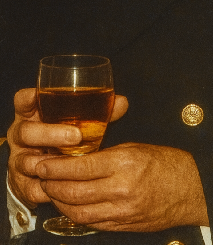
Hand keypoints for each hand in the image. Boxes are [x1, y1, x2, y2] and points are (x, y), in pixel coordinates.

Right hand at [7, 88, 127, 208]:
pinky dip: (47, 187)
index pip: (23, 101)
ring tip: (71, 161)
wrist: (47, 164)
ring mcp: (18, 159)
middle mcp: (21, 135)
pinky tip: (63, 184)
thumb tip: (122, 102)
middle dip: (50, 134)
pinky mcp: (21, 183)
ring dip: (49, 163)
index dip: (28, 98)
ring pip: (26, 161)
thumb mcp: (74, 119)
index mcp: (31, 114)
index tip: (38, 96)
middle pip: (25, 132)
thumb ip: (96, 110)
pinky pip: (30, 187)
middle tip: (76, 136)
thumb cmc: (63, 133)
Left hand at [34, 142, 208, 230]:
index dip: (56, 167)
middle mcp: (121, 189)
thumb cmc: (167, 164)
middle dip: (51, 185)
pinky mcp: (123, 225)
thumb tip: (79, 158)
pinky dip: (76, 216)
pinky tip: (70, 206)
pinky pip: (91, 224)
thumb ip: (107, 155)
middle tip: (41, 177)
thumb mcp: (136, 148)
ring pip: (78, 212)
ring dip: (60, 203)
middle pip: (74, 192)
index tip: (43, 162)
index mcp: (125, 163)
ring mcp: (122, 211)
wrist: (191, 189)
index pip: (81, 167)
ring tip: (51, 192)